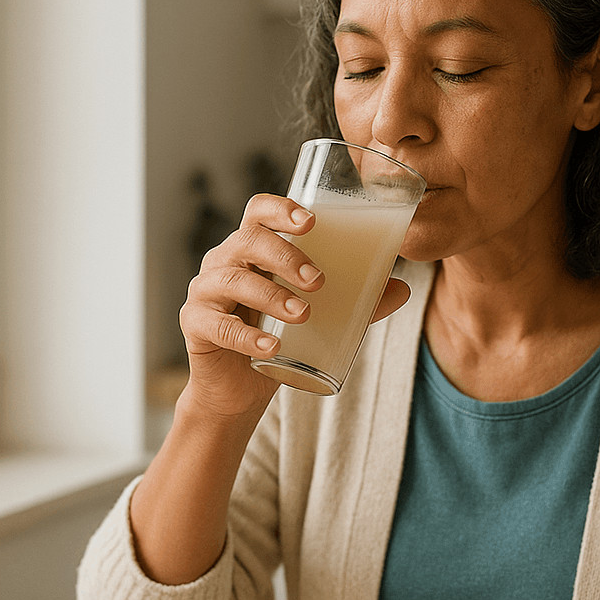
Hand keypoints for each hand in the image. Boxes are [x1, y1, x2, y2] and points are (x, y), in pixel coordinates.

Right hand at [179, 193, 409, 416]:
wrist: (239, 390)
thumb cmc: (279, 338)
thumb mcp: (320, 316)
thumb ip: (357, 302)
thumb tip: (402, 288)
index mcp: (253, 249)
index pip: (259, 212)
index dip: (280, 209)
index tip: (311, 222)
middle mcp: (225, 262)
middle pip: (248, 240)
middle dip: (286, 257)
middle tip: (319, 281)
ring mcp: (206, 292)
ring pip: (233, 279)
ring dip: (271, 295)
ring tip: (303, 314)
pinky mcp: (196, 326)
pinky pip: (217, 325)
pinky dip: (246, 336)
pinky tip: (271, 347)